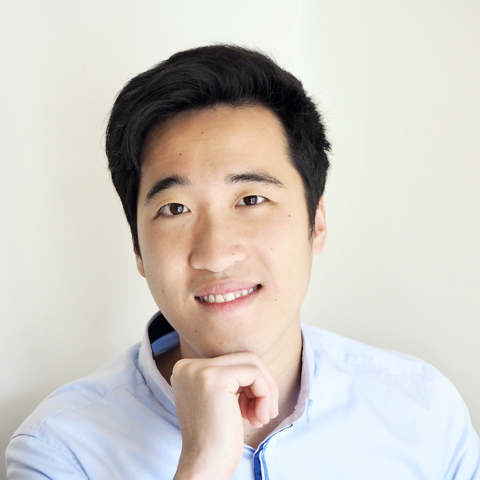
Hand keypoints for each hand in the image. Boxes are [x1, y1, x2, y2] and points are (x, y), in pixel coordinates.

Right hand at [171, 352, 278, 479]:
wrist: (204, 467)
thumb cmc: (216, 439)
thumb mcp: (219, 400)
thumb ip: (229, 380)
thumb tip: (256, 366)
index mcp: (187, 369)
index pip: (232, 361)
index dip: (250, 385)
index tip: (252, 411)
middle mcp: (188, 365)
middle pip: (243, 358)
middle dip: (262, 385)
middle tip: (265, 413)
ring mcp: (200, 369)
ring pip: (252, 363)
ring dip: (266, 391)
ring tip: (262, 417)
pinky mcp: (215, 377)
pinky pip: (254, 374)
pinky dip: (265, 395)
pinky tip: (259, 418)